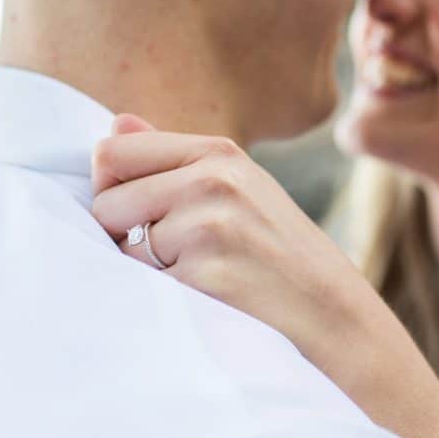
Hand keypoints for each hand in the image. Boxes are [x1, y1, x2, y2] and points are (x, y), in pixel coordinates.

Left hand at [90, 114, 395, 370]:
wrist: (333, 314)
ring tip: (199, 277)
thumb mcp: (239, 188)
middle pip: (106, 203)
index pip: (113, 152)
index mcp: (218, 153)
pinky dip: (161, 298)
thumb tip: (115, 123)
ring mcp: (208, 227)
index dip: (111, 188)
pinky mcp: (204, 275)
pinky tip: (203, 300)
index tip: (138, 215)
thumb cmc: (279, 254)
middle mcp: (212, 181)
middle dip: (123, 235)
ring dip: (146, 272)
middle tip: (174, 256)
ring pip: (121, 249)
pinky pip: (142, 286)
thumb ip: (173, 158)